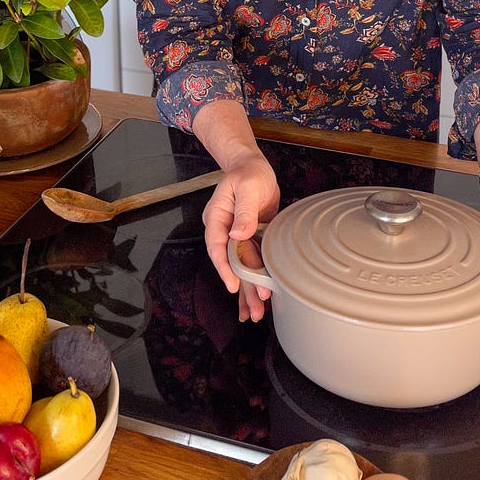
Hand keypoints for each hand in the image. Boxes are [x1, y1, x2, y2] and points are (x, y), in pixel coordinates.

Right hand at [202, 149, 279, 321]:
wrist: (253, 167)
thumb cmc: (248, 172)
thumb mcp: (247, 186)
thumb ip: (244, 210)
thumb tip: (239, 233)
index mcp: (217, 217)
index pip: (216, 245)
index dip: (224, 266)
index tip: (232, 284)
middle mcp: (225, 230)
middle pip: (232, 263)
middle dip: (243, 287)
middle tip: (254, 310)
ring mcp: (238, 236)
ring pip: (244, 267)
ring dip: (251, 289)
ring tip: (259, 312)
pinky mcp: (251, 238)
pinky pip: (255, 262)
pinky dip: (259, 278)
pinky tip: (264, 296)